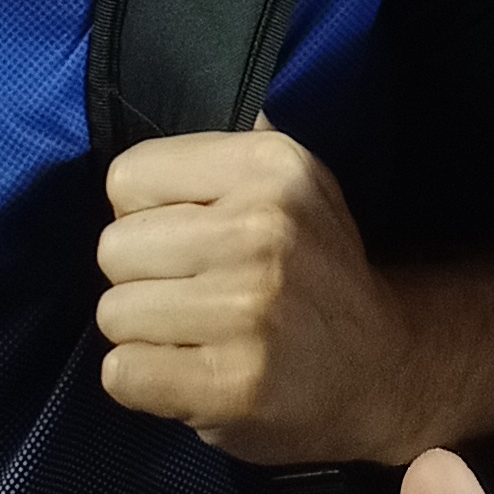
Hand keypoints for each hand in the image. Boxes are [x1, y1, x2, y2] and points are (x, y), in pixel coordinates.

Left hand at [97, 123, 418, 463]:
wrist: (382, 367)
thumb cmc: (316, 270)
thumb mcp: (297, 184)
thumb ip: (231, 149)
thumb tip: (170, 108)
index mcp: (271, 166)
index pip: (128, 177)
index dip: (147, 212)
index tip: (189, 235)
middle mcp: (261, 229)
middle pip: (112, 247)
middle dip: (142, 276)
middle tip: (195, 291)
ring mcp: (246, 311)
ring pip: (112, 314)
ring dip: (145, 332)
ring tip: (199, 333)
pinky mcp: (230, 385)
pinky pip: (121, 374)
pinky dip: (145, 382)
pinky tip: (193, 373)